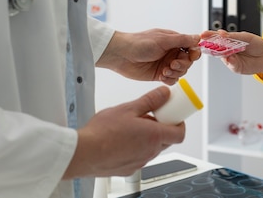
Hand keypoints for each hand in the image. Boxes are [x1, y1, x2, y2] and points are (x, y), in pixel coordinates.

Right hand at [63, 86, 184, 178]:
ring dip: (149, 137)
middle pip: (167, 140)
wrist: (82, 153)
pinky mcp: (129, 169)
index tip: (173, 114)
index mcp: (154, 136)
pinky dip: (137, 147)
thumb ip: (150, 101)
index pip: (180, 133)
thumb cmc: (102, 133)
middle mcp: (150, 152)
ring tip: (132, 126)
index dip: (179, 122)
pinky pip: (139, 156)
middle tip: (150, 116)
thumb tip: (164, 93)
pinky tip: (122, 139)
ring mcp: (140, 162)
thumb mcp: (128, 108)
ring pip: (152, 148)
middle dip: (162, 127)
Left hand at [97, 29, 200, 84]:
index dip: (193, 52)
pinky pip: (172, 80)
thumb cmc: (139, 43)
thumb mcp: (163, 39)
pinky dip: (169, 79)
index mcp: (173, 41)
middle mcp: (171, 52)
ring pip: (181, 72)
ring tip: (164, 70)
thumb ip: (181, 40)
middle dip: (182, 64)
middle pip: (188, 61)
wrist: (121, 55)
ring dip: (175, 72)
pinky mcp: (159, 74)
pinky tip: (161, 76)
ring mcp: (165, 63)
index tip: (191, 55)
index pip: (191, 47)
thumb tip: (197, 37)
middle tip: (172, 63)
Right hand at [200, 30, 262, 75]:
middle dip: (209, 45)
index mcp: (229, 40)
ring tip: (219, 48)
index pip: (217, 37)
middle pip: (216, 47)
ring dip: (219, 53)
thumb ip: (233, 37)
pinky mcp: (235, 67)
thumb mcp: (246, 37)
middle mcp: (228, 49)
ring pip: (222, 56)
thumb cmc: (256, 45)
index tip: (203, 34)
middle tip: (205, 42)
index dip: (209, 35)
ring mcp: (231, 58)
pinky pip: (230, 63)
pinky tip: (230, 57)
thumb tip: (222, 34)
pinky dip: (229, 60)